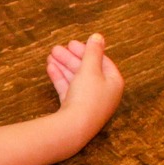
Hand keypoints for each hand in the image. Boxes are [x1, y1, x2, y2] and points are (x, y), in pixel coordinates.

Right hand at [44, 34, 123, 152]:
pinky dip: (60, 78)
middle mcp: (103, 92)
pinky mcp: (74, 109)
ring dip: (63, 66)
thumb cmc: (87, 98)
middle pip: (87, 69)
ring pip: (75, 79)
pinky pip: (68, 89)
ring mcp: (88, 102)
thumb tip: (98, 36)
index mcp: (113, 82)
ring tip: (50, 55)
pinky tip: (50, 68)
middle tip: (56, 48)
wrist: (73, 128)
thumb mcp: (90, 69)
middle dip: (71, 58)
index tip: (72, 43)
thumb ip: (93, 52)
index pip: (102, 61)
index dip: (87, 50)